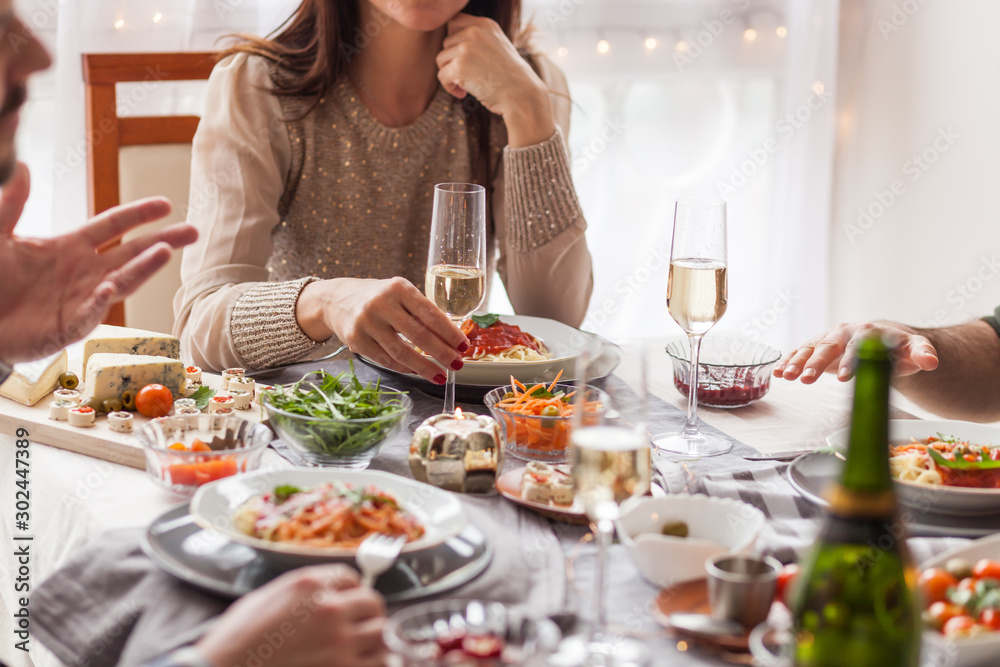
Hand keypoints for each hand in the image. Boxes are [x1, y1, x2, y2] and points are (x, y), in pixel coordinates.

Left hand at [0, 163, 196, 363]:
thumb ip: (12, 203)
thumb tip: (22, 166)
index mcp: (71, 247)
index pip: (114, 226)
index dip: (140, 214)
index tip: (166, 205)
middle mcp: (85, 272)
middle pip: (134, 253)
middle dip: (164, 241)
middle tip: (192, 232)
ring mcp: (83, 299)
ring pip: (123, 282)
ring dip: (144, 268)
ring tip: (164, 251)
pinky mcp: (70, 326)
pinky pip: (91, 314)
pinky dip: (100, 303)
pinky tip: (108, 289)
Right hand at [196, 565, 385, 666]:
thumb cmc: (237, 640)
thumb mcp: (267, 597)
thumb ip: (303, 592)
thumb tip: (325, 592)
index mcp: (310, 585)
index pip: (351, 577)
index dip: (350, 590)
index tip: (348, 600)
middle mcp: (329, 609)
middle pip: (373, 603)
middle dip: (367, 612)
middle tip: (358, 623)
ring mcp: (338, 644)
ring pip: (381, 634)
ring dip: (373, 639)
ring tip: (360, 645)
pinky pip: (377, 663)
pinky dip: (371, 662)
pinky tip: (357, 662)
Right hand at [297, 277, 468, 383]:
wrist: (336, 299)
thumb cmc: (378, 297)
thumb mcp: (400, 293)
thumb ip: (422, 311)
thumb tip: (451, 339)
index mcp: (398, 288)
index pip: (430, 313)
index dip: (449, 332)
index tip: (464, 346)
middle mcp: (381, 304)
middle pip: (418, 335)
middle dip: (442, 353)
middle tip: (457, 364)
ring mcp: (366, 323)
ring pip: (401, 352)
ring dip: (424, 367)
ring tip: (441, 375)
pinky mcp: (356, 341)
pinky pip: (386, 360)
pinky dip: (404, 368)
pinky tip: (417, 372)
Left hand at [436, 13, 555, 146]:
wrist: (522, 95)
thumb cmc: (511, 78)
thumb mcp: (498, 47)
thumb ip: (478, 40)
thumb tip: (451, 45)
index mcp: (485, 24)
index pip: (454, 22)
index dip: (454, 41)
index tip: (463, 57)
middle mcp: (474, 31)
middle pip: (446, 43)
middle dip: (452, 60)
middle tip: (466, 76)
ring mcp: (466, 48)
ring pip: (441, 59)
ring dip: (450, 74)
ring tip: (465, 85)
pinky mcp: (459, 66)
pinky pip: (442, 76)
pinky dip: (449, 87)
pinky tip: (463, 94)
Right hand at [774, 321, 938, 382]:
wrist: (883, 337)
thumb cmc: (899, 347)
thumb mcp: (915, 349)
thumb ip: (923, 353)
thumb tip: (931, 361)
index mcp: (867, 331)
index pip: (857, 346)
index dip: (851, 361)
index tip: (845, 377)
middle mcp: (844, 332)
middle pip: (827, 346)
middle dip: (816, 363)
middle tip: (805, 379)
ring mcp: (828, 338)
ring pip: (809, 349)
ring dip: (796, 362)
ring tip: (785, 377)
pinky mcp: (817, 346)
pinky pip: (800, 352)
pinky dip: (788, 360)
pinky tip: (777, 373)